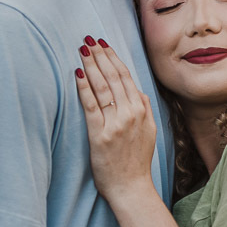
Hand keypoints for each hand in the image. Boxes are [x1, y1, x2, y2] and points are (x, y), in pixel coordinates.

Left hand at [76, 37, 156, 198]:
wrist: (131, 187)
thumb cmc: (137, 161)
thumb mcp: (150, 131)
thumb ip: (145, 109)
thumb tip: (139, 92)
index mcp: (142, 110)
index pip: (126, 77)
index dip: (114, 58)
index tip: (104, 44)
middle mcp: (130, 113)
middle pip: (114, 77)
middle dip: (101, 56)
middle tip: (89, 39)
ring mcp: (116, 123)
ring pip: (102, 87)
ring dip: (91, 66)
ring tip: (82, 50)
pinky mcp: (100, 134)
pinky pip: (91, 106)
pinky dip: (84, 88)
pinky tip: (77, 74)